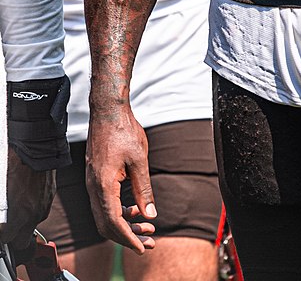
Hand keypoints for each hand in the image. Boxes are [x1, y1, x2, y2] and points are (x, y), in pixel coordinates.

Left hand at [0, 149, 54, 251]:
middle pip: (21, 241)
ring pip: (32, 226)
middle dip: (13, 237)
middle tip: (7, 227)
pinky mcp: (50, 197)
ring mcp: (43, 206)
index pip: (7, 238)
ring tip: (17, 209)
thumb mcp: (3, 190)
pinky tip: (27, 197)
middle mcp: (33, 215)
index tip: (0, 228)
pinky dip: (33, 208)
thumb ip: (3, 208)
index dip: (2, 234)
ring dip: (24, 223)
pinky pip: (41, 210)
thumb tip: (3, 218)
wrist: (36, 148)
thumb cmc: (16, 165)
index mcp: (19, 214)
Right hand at [85, 106, 155, 253]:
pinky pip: (104, 203)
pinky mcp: (95, 177)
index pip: (113, 222)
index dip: (128, 238)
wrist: (108, 111)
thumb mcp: (139, 160)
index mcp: (103, 185)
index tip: (142, 248)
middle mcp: (93, 187)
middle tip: (150, 242)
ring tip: (147, 227)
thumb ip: (144, 190)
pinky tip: (135, 210)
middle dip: (127, 236)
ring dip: (124, 224)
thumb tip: (150, 215)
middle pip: (106, 224)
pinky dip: (118, 211)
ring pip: (104, 214)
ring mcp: (92, 183)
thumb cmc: (124, 131)